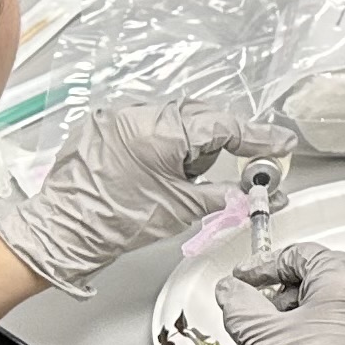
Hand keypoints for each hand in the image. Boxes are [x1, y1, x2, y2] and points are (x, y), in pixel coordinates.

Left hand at [0, 100, 297, 292]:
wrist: (65, 231)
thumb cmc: (116, 222)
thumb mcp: (183, 208)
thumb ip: (229, 195)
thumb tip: (262, 194)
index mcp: (162, 131)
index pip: (223, 126)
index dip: (256, 138)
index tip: (279, 144)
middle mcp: (139, 113)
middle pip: (200, 117)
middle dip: (218, 143)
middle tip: (235, 168)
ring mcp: (118, 115)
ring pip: (173, 118)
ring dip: (186, 143)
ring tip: (174, 178)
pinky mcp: (104, 123)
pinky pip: (147, 122)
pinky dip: (160, 141)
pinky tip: (155, 169)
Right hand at [212, 244, 344, 344]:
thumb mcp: (259, 333)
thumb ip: (240, 302)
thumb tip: (231, 290)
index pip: (304, 255)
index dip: (267, 265)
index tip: (246, 279)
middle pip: (325, 273)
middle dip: (289, 285)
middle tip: (262, 302)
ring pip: (338, 300)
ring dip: (304, 307)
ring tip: (274, 329)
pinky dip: (322, 325)